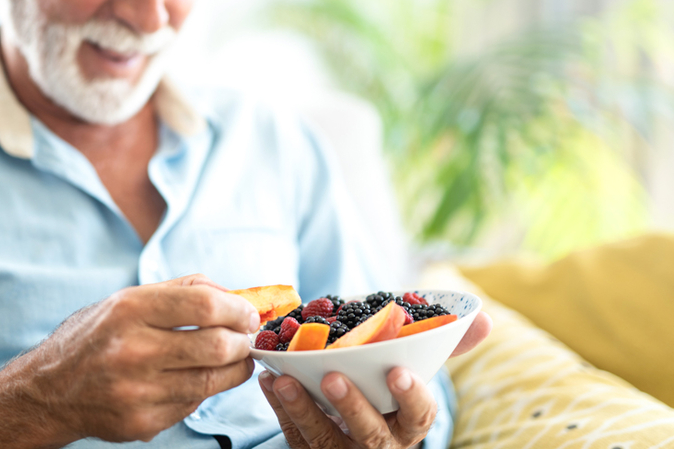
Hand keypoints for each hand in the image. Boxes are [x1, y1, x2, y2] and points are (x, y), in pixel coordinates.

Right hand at [21, 274, 258, 444]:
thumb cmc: (96, 337)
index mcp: (129, 309)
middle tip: (245, 338)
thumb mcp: (127, 299)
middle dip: (243, 342)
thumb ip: (180, 290)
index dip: (237, 309)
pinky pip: (192, 403)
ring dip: (235, 368)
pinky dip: (203, 390)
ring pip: (212, 380)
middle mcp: (132, 350)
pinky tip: (195, 378)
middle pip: (217, 345)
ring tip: (235, 358)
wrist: (49, 390)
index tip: (248, 314)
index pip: (204, 304)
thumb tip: (232, 295)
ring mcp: (137, 391)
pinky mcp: (142, 423)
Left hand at [258, 311, 492, 447]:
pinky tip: (269, 380)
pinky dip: (279, 408)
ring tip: (284, 378)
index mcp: (408, 424)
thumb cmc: (386, 395)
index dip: (412, 397)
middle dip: (351, 407)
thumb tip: (485, 318)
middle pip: (370, 434)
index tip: (398, 372)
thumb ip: (445, 346)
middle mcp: (380, 446)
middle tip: (332, 377)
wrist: (352, 437)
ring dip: (302, 408)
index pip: (420, 417)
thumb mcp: (413, 373)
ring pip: (324, 440)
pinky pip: (293, 437)